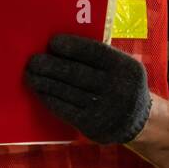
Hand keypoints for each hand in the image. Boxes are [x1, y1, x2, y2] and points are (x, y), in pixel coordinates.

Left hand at [24, 34, 152, 143]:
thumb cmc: (120, 85)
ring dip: (44, 82)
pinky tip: (40, 91)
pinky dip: (49, 99)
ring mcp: (105, 109)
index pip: (96, 53)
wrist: (138, 122)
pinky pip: (66, 109)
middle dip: (51, 66)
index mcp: (126, 68)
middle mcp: (118, 88)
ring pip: (67, 91)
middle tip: (33, 60)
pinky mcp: (93, 125)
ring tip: (30, 74)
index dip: (73, 47)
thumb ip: (100, 58)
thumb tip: (60, 45)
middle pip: (77, 73)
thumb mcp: (122, 68)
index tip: (53, 42)